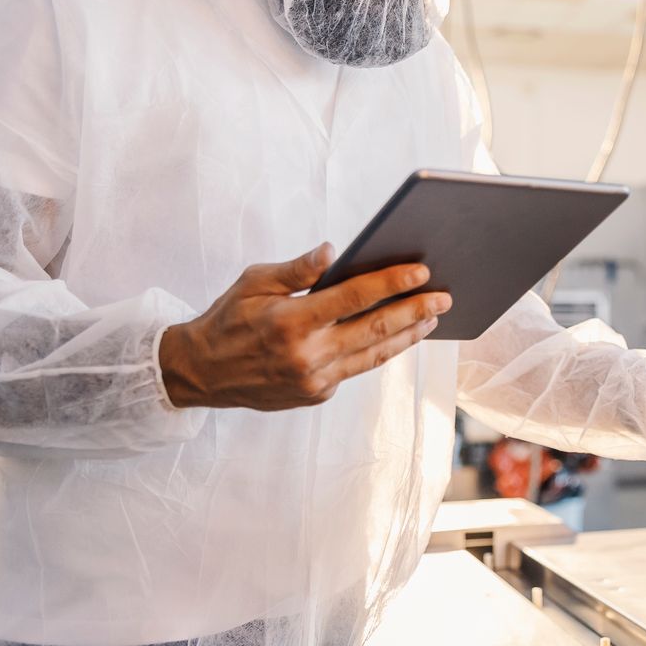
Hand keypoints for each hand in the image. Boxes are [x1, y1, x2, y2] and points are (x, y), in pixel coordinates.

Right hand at [159, 244, 451, 409]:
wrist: (201, 373)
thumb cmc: (228, 319)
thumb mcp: (254, 282)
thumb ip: (297, 269)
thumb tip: (333, 251)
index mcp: (290, 321)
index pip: (353, 297)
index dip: (391, 283)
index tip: (421, 271)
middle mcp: (306, 355)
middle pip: (375, 330)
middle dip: (415, 310)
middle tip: (445, 296)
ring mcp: (313, 380)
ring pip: (373, 355)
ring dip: (408, 335)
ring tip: (432, 316)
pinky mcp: (316, 395)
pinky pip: (356, 368)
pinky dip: (380, 351)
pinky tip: (400, 335)